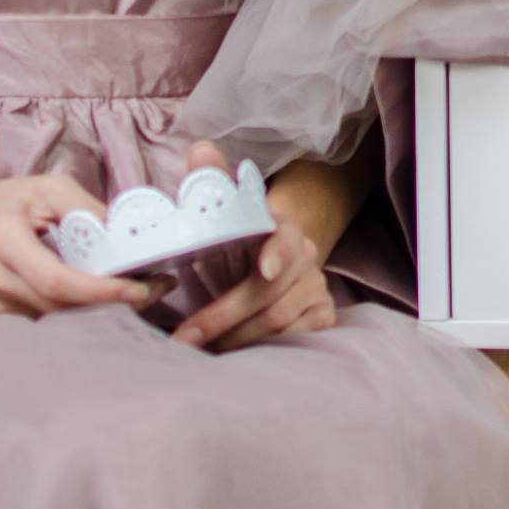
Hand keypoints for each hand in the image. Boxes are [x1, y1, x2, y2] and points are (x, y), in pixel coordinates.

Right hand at [0, 169, 157, 318]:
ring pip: (56, 323)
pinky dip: (76, 316)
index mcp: (3, 240)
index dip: (102, 291)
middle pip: (61, 309)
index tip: (141, 288)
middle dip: (113, 303)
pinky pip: (44, 324)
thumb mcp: (44, 188)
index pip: (57, 281)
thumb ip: (85, 208)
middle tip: (154, 290)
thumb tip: (124, 237)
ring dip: (99, 313)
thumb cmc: (0, 202)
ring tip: (133, 293)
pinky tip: (99, 302)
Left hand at [171, 141, 339, 352]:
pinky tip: (236, 359)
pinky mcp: (322, 316)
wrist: (268, 263)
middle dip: (224, 318)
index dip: (276, 252)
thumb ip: (210, 182)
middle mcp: (306, 256)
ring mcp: (317, 288)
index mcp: (281, 227)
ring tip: (201, 352)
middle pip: (271, 294)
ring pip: (280, 324)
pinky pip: (297, 341)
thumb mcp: (222, 214)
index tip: (263, 270)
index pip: (284, 237)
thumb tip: (200, 149)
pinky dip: (264, 353)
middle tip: (186, 338)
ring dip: (237, 341)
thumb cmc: (237, 240)